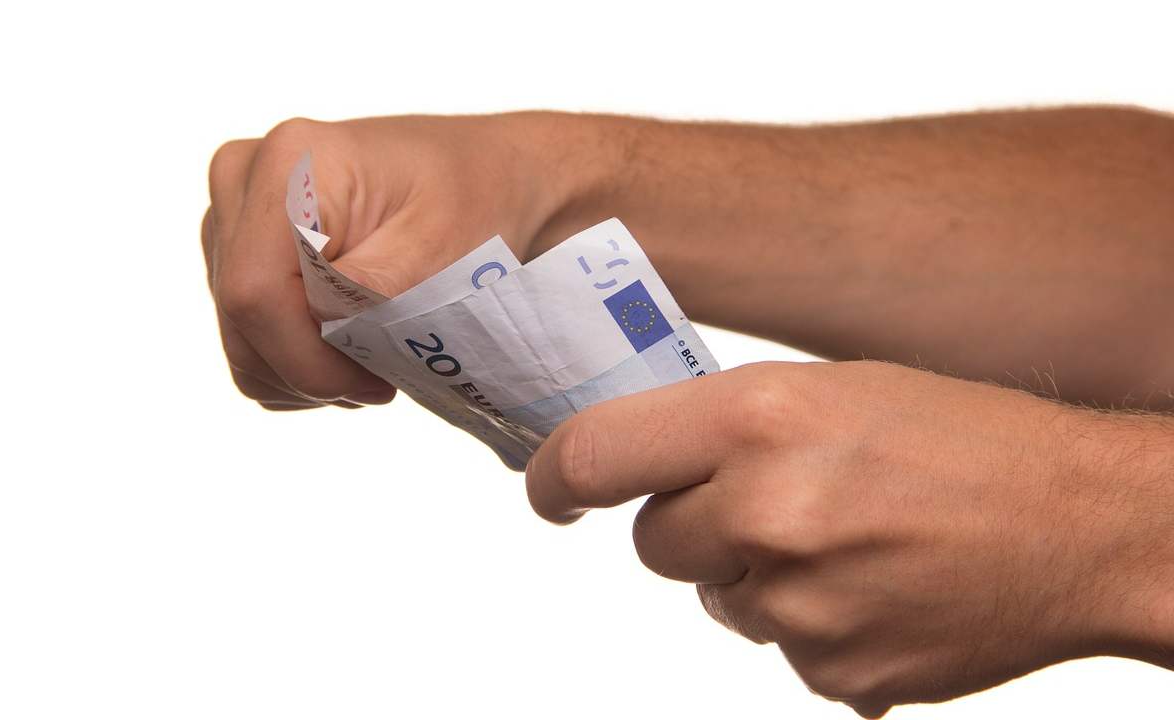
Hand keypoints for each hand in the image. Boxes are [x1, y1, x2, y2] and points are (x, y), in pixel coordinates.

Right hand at [201, 113, 605, 408]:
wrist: (482, 175)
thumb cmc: (473, 200)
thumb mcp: (442, 246)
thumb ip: (373, 288)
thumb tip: (319, 328)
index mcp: (291, 164)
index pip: (254, 292)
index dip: (304, 360)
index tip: (375, 384)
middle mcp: (245, 180)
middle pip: (241, 321)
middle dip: (312, 372)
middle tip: (384, 378)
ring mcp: (233, 215)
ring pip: (240, 340)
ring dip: (307, 373)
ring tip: (375, 359)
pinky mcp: (235, 250)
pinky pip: (246, 340)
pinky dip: (296, 363)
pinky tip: (350, 349)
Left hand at [525, 360, 1173, 715]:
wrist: (1083, 524)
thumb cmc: (965, 440)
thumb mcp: (831, 389)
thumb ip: (723, 426)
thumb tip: (636, 466)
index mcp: (760, 417)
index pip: (596, 456)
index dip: (557, 478)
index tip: (550, 492)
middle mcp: (767, 512)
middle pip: (653, 541)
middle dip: (692, 526)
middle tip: (770, 502)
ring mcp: (798, 605)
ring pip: (715, 598)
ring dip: (755, 574)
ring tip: (847, 541)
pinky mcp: (832, 674)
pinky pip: (777, 646)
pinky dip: (809, 622)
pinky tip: (875, 587)